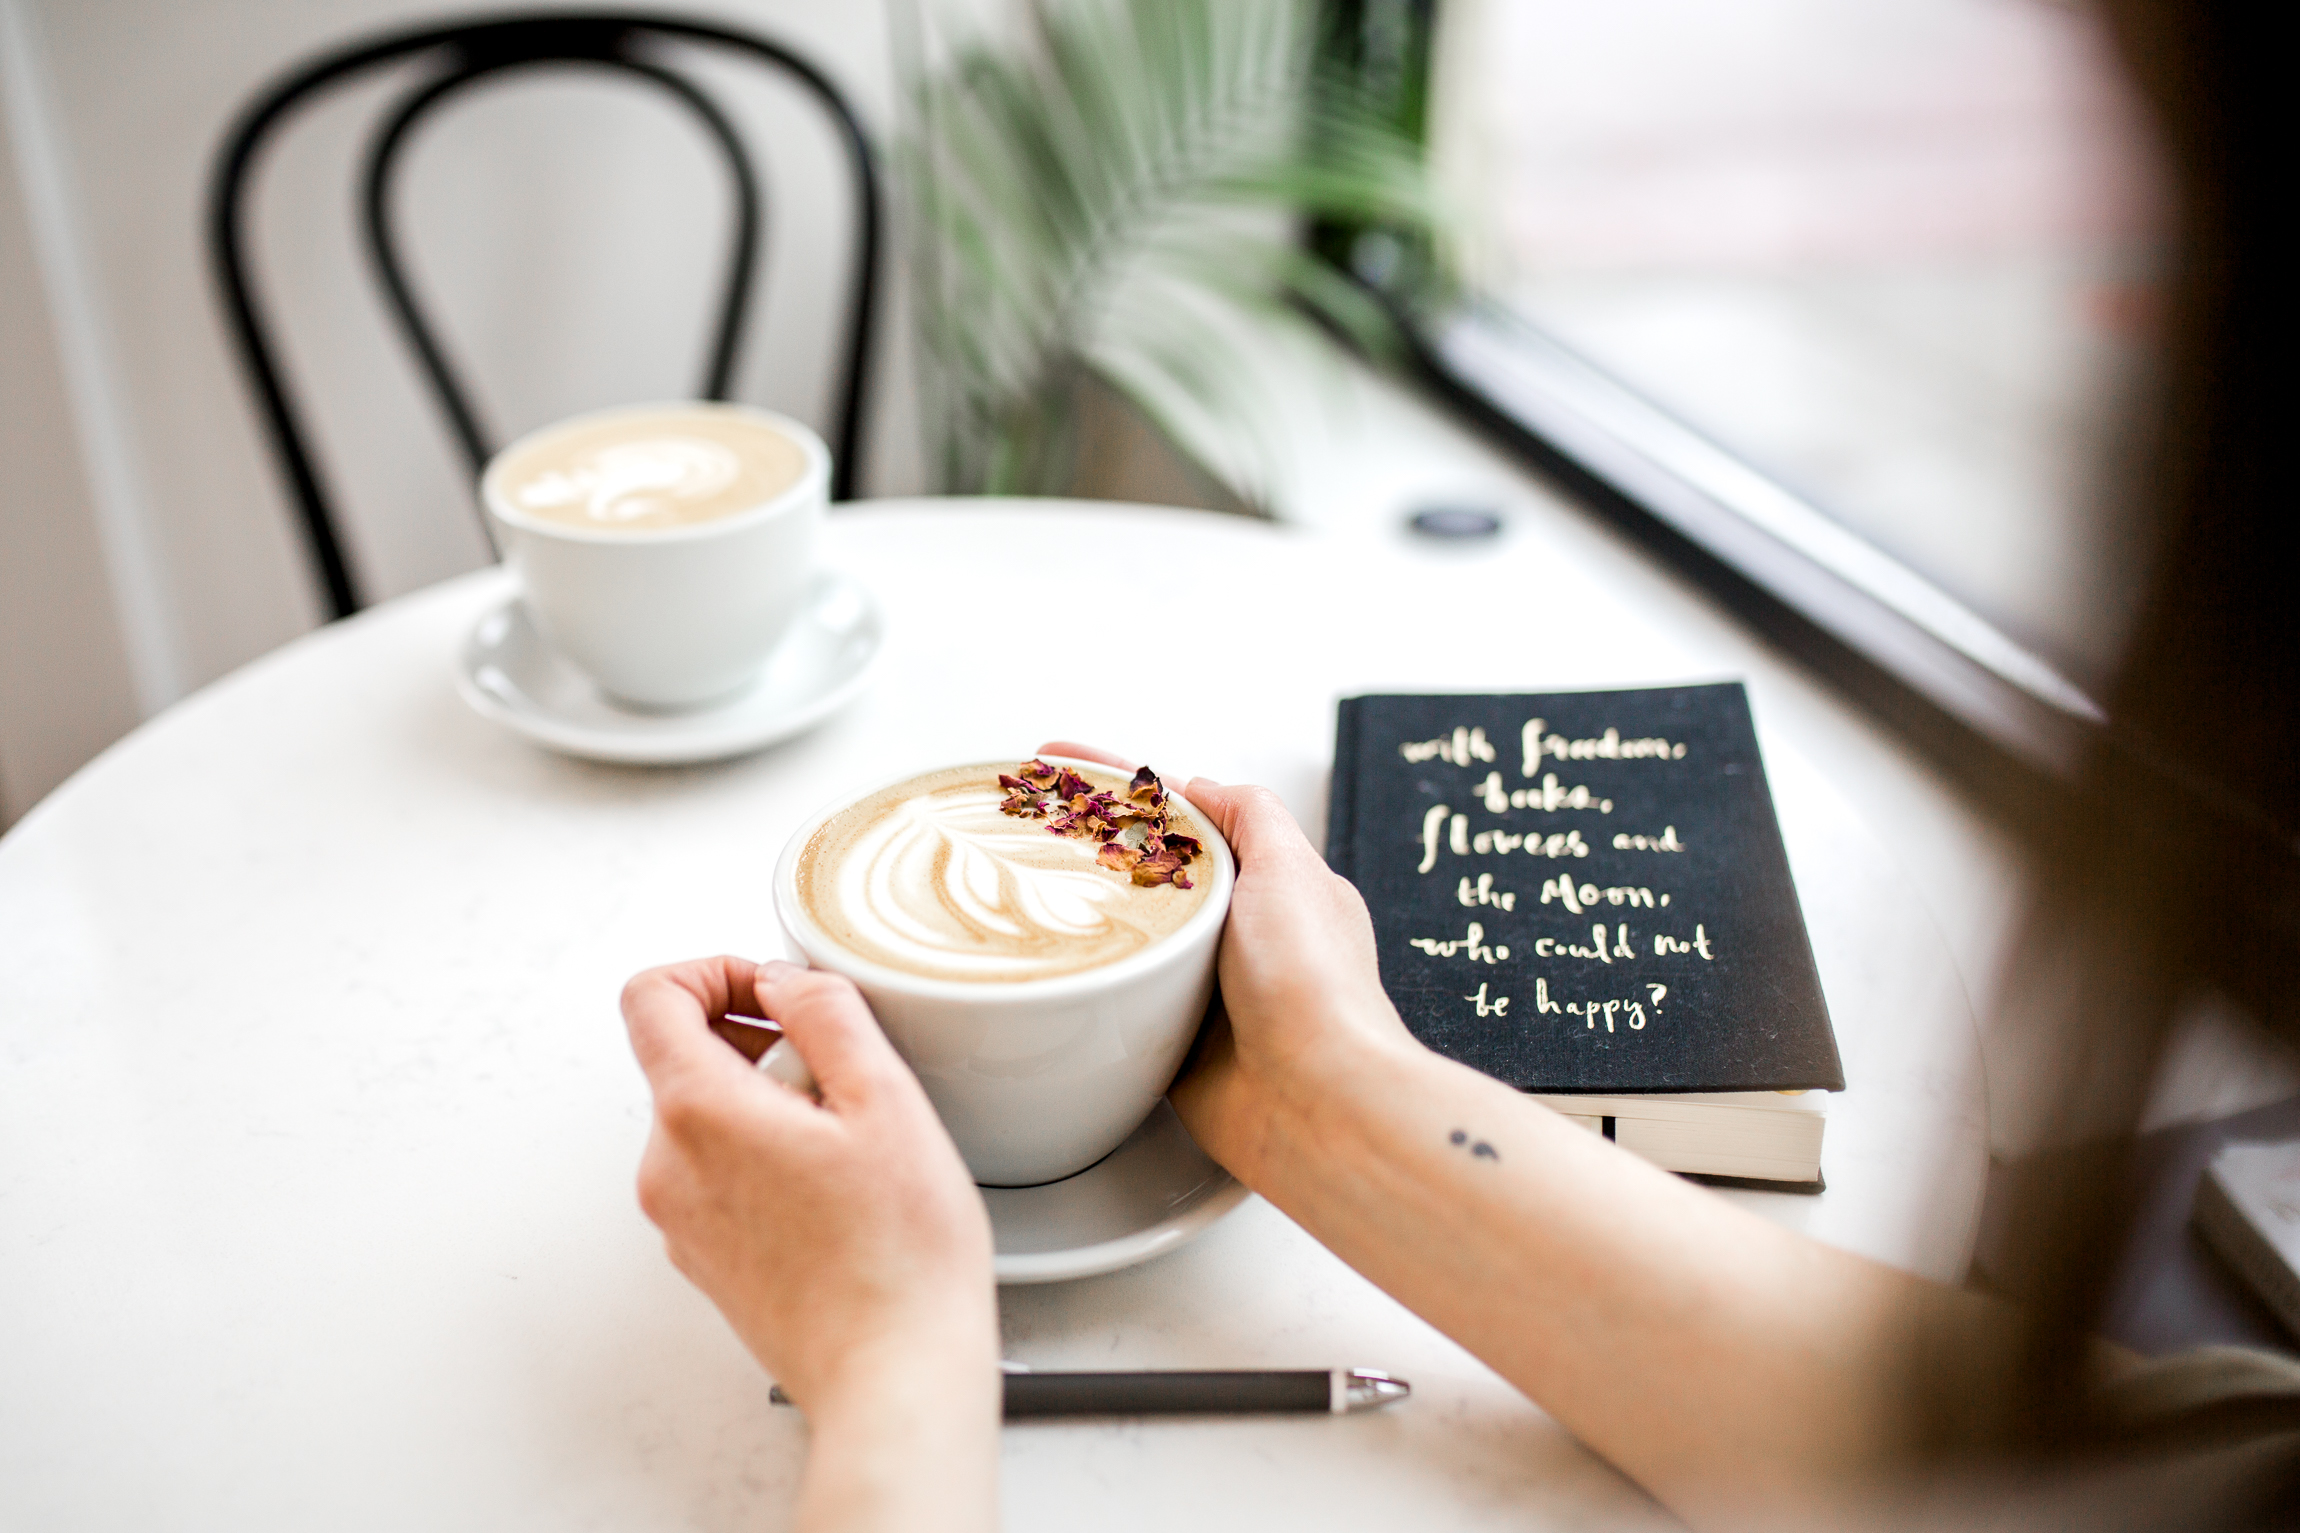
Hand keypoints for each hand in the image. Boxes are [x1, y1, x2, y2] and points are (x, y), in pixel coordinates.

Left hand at [622, 957, 997, 1530]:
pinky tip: (838, 1192)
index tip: (777, 994)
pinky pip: (719, 1173)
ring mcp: (680, 1220)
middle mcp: (669, 1168)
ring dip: (770, 1103)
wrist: (894, 1379)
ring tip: (850, 1145)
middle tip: (842, 1079)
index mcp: (699, 1114)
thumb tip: (784, 979)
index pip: (652, 996)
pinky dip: (768, 1157)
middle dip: (760, 1043)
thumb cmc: (901, 1258)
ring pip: (707, 1117)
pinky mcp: (704, 1258)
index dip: (716, 971)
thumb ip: (825, 1013)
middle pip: (682, 1056)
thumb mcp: (886, 1099)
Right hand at [1037, 743, 1418, 1179]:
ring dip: (1079, 913)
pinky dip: (1085, 980)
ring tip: (1008, 878)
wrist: (1315, 1103)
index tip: (1057, 761)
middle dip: (1088, 845)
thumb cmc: (1313, 985)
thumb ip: (1251, 816)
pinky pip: (1117, 1001)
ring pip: (1128, 935)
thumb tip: (1201, 786)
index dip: (1121, 786)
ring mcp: (1203, 991)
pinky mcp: (1171, 1044)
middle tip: (1014, 821)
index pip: (1184, 817)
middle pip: (1147, 872)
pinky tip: (1039, 960)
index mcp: (1272, 888)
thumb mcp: (1290, 870)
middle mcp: (1238, 937)